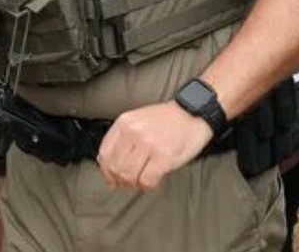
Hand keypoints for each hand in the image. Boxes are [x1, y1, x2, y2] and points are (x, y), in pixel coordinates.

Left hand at [97, 101, 213, 191]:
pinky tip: (151, 182)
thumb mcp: (138, 121)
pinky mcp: (164, 156)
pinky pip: (146, 180)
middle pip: (115, 167)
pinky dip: (147, 186)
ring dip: (133, 184)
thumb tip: (105, 165)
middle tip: (128, 184)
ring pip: (128, 175)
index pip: (104, 153)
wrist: (194, 112)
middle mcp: (133, 132)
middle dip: (120, 181)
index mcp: (124, 123)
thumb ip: (122, 139)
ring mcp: (148, 144)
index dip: (106, 171)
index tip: (112, 179)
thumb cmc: (167, 120)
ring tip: (140, 182)